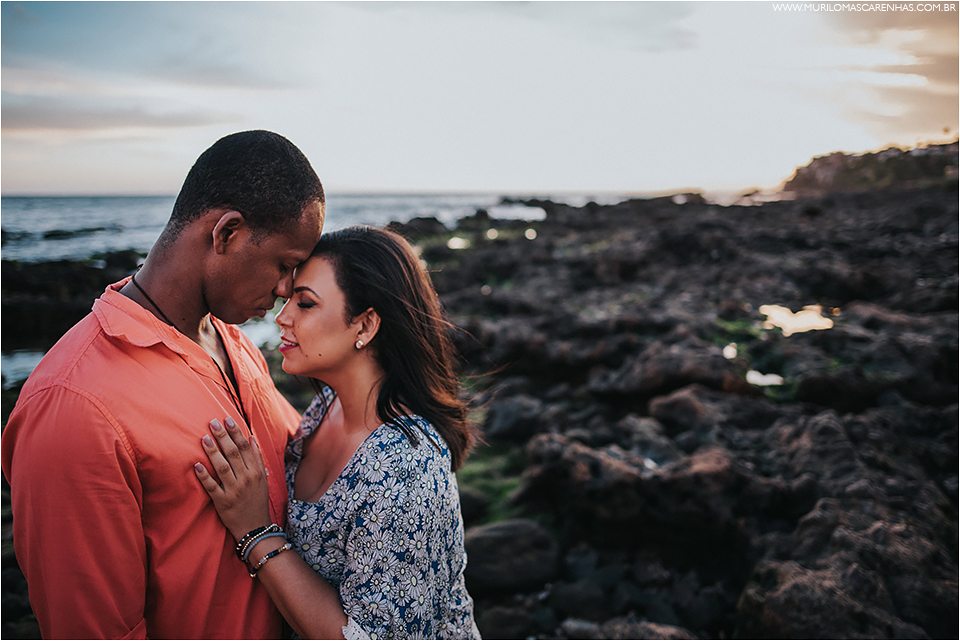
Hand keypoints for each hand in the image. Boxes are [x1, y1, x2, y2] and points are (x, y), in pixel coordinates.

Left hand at [194, 416, 271, 540]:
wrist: (255, 527)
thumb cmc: (257, 500)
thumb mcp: (263, 479)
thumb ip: (257, 458)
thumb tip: (251, 438)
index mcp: (256, 472)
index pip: (245, 447)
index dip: (236, 432)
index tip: (227, 420)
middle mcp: (246, 479)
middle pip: (233, 453)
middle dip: (223, 436)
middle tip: (212, 422)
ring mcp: (234, 490)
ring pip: (222, 467)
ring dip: (213, 451)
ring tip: (204, 437)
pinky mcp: (222, 502)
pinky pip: (212, 487)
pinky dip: (204, 476)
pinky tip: (196, 465)